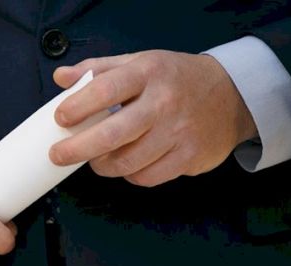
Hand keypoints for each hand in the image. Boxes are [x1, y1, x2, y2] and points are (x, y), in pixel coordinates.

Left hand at [49, 50, 257, 186]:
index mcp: (148, 72)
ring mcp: (179, 132)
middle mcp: (164, 102)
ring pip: (127, 162)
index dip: (78, 106)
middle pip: (113, 134)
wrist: (232, 95)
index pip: (106, 89)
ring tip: (96, 159)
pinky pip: (147, 177)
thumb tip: (61, 78)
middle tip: (58, 155)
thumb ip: (98, 70)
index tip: (61, 118)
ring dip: (103, 165)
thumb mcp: (140, 63)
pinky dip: (130, 174)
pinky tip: (128, 164)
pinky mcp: (189, 157)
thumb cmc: (175, 79)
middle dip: (78, 149)